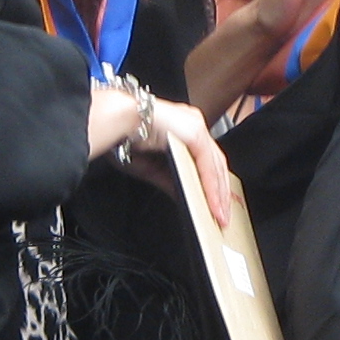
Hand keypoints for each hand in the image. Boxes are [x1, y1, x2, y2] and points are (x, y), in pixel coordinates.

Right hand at [88, 85, 235, 224]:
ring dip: (219, 193)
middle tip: (223, 217)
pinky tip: (212, 202)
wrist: (115, 122)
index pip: (207, 160)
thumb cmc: (125, 137)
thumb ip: (171, 180)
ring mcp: (196, 126)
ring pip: (215, 165)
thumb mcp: (152, 168)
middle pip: (216, 164)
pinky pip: (207, 165)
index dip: (213, 185)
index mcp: (184, 128)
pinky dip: (211, 187)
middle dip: (221, 193)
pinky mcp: (194, 133)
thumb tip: (184, 198)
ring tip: (220, 215)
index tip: (216, 206)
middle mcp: (194, 124)